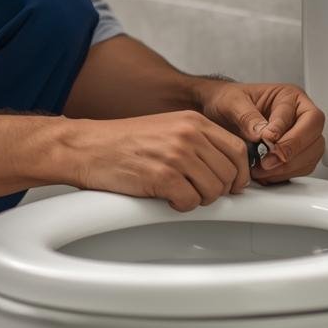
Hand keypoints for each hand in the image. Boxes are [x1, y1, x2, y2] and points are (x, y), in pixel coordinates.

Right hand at [58, 111, 251, 211]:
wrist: (86, 147)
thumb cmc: (121, 142)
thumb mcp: (166, 128)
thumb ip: (197, 141)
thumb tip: (225, 167)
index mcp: (193, 121)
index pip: (238, 149)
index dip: (240, 173)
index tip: (234, 185)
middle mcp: (188, 135)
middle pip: (229, 174)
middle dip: (219, 191)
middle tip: (200, 193)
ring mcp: (176, 155)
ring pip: (213, 191)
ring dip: (199, 200)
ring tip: (178, 193)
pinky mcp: (162, 176)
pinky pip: (190, 202)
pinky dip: (181, 206)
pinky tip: (166, 197)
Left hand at [193, 80, 325, 184]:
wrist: (218, 113)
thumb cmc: (228, 101)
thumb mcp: (232, 102)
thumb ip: (247, 116)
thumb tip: (262, 133)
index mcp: (291, 97)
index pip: (307, 117)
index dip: (290, 133)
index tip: (268, 141)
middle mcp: (300, 116)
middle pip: (315, 138)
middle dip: (291, 153)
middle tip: (267, 161)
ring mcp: (299, 136)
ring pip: (311, 156)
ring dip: (287, 167)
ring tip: (261, 169)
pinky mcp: (293, 155)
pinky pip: (300, 168)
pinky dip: (284, 174)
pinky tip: (265, 173)